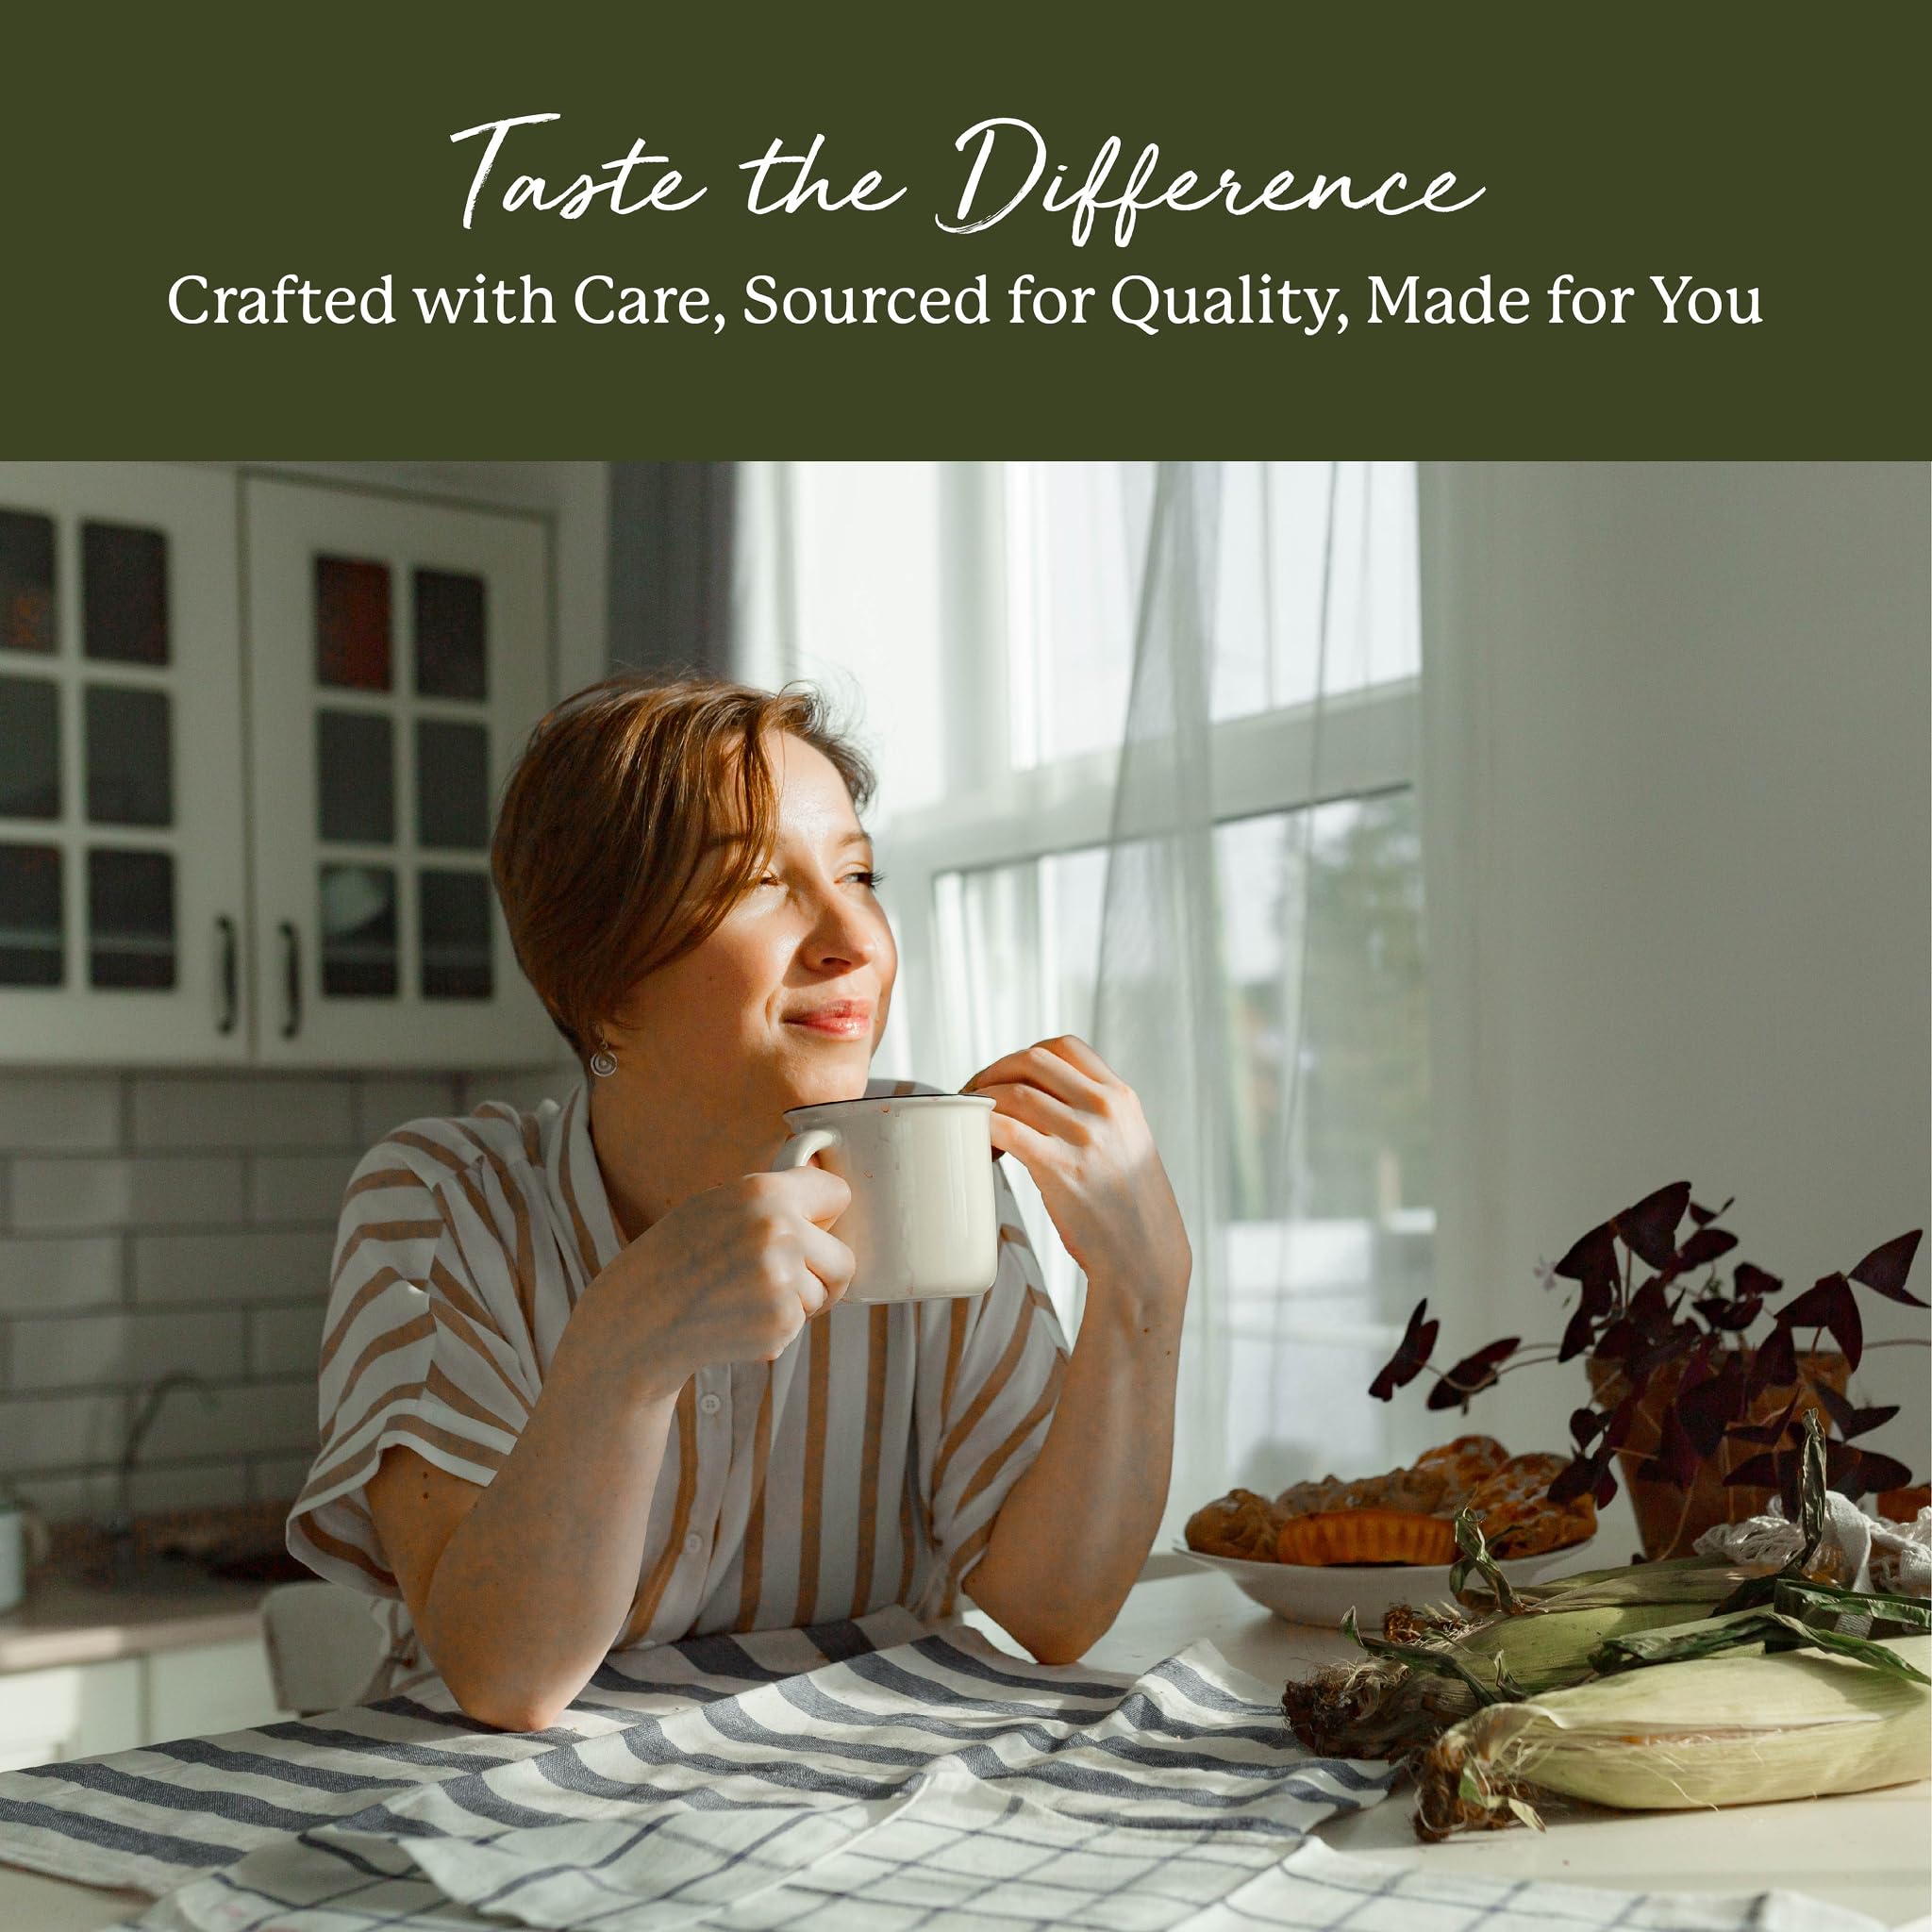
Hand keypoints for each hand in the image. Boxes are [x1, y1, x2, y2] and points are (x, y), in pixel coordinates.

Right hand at [579, 1167, 854, 1399]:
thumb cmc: (677, 1257)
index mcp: (763, 1192)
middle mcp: (779, 1232)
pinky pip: (799, 1324)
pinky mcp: (779, 1325)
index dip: (825, 1214)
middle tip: (783, 1275)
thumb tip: (829, 1207)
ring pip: (822, 1296)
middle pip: (845, 1259)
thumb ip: (773, 1202)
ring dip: (795, 1302)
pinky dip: (775, 1327)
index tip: (816, 1225)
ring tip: (744, 1296)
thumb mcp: (717, 1205)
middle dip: (822, 1272)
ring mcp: (782, 1282)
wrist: (639, 1318)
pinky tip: (736, 1317)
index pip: (838, 1193)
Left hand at [963, 1036, 1189, 1316]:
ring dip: (981, 1101)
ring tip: (970, 1123)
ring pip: (1014, 1092)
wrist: (1146, 1259)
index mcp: (1122, 1097)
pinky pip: (1005, 1128)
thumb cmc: (1133, 1209)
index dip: (1026, 1054)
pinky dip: (981, 1128)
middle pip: (1033, 1060)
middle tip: (973, 1093)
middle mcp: (1105, 1108)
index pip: (1065, 1046)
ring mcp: (1083, 1136)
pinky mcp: (1059, 1168)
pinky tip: (978, 1144)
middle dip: (994, 1070)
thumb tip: (1049, 1102)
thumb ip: (1098, 1116)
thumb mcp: (1130, 1143)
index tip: (1006, 1073)